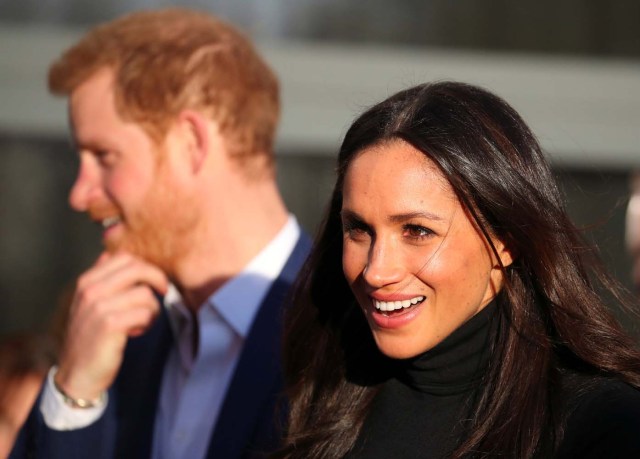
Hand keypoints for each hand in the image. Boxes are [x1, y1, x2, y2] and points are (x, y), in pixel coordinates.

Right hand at [54, 251, 167, 400]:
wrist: (77, 374)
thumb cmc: (91, 338)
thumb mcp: (91, 304)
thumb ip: (103, 280)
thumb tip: (110, 255)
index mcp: (87, 281)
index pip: (124, 257)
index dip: (145, 266)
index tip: (153, 281)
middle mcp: (90, 290)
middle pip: (137, 268)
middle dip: (157, 279)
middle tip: (163, 292)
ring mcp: (98, 307)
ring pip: (144, 293)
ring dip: (152, 309)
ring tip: (143, 321)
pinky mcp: (110, 324)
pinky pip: (145, 313)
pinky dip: (148, 322)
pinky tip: (137, 332)